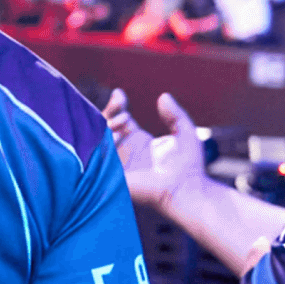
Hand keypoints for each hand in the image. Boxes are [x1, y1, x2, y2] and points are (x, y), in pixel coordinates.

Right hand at [104, 87, 209, 215]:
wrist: (186, 188)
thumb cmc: (188, 167)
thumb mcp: (185, 132)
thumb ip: (175, 114)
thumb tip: (163, 96)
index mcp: (138, 142)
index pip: (118, 119)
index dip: (116, 106)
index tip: (119, 95)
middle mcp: (125, 151)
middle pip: (104, 126)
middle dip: (109, 113)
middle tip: (122, 109)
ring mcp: (118, 163)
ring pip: (98, 139)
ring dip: (106, 125)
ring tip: (123, 121)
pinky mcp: (113, 174)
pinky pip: (96, 157)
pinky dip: (100, 142)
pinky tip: (114, 133)